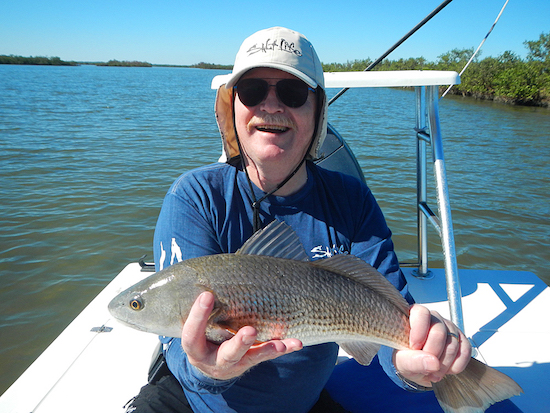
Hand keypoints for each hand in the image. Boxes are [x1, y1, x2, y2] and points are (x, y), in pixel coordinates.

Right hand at [181, 291, 302, 380]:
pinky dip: (283, 348)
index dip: (198, 315)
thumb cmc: (201, 333)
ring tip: (280, 343)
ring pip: (251, 358)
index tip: (207, 294)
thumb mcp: (194, 326)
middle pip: (227, 354)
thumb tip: (204, 274)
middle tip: (251, 330)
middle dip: (240, 342)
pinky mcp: (250, 362)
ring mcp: (234, 364)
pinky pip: (268, 355)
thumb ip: (201, 308)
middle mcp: (213, 359)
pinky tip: (296, 342)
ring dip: (266, 348)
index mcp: (195, 347)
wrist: (209, 364)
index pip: (192, 333)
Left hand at [394, 304, 470, 387]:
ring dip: (443, 363)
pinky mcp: (461, 339)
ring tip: (433, 371)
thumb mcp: (401, 363)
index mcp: (413, 316)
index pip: (421, 313)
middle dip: (432, 353)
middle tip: (425, 365)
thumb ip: (413, 362)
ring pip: (453, 343)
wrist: (418, 369)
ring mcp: (448, 327)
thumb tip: (433, 363)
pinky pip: (465, 351)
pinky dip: (456, 366)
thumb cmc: (407, 360)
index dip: (420, 331)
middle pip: (439, 332)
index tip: (415, 347)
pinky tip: (445, 369)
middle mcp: (433, 318)